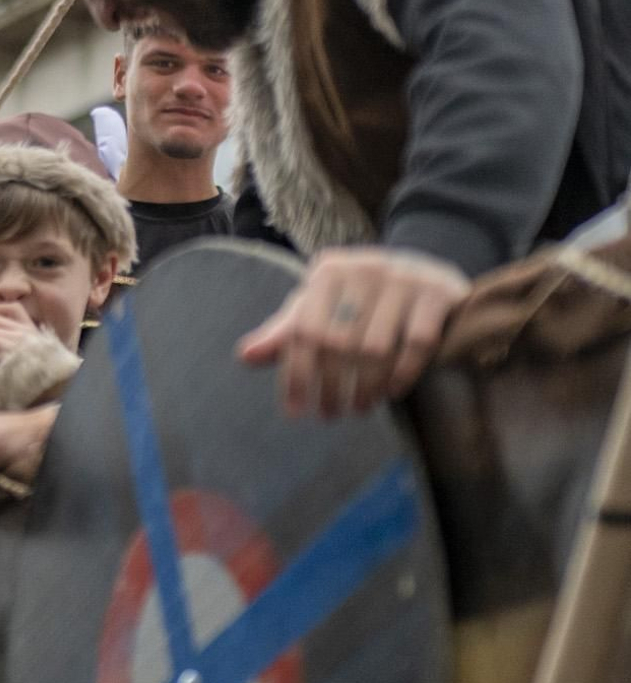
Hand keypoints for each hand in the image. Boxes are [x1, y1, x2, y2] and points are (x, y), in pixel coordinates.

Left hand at [238, 247, 468, 417]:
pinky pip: (417, 343)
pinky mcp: (438, 294)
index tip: (295, 412)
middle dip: (331, 386)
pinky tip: (392, 392)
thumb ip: (288, 331)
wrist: (426, 270)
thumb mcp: (322, 306)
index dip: (295, 374)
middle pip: (338, 343)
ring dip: (365, 386)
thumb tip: (245, 356)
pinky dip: (402, 374)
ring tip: (360, 407)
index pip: (303, 330)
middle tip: (330, 413)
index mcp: (328, 272)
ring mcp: (404, 279)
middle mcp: (364, 269)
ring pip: (376, 348)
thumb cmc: (361, 297)